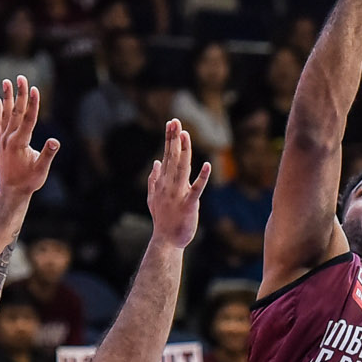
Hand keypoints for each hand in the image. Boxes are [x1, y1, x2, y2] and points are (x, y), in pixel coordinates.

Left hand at [0, 76, 59, 198]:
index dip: (33, 104)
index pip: (28, 119)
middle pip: (16, 112)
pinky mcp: (1, 140)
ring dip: (8, 97)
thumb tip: (55, 142)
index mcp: (19, 143)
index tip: (35, 89)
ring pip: (6, 113)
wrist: (11, 190)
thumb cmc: (29, 181)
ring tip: (7, 81)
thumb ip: (47, 155)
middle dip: (20, 94)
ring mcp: (3, 138)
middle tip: (22, 78)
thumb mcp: (40, 170)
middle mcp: (8, 138)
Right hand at [146, 119, 212, 249]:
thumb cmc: (163, 219)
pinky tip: (208, 165)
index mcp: (163, 182)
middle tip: (176, 121)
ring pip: (182, 169)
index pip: (167, 156)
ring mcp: (178, 194)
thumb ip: (154, 179)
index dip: (169, 139)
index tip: (172, 123)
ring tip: (185, 135)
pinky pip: (197, 189)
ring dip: (184, 151)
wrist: (166, 240)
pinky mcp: (189, 205)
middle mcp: (169, 185)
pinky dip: (202, 177)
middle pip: (172, 158)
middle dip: (174, 139)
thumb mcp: (153, 197)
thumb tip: (156, 162)